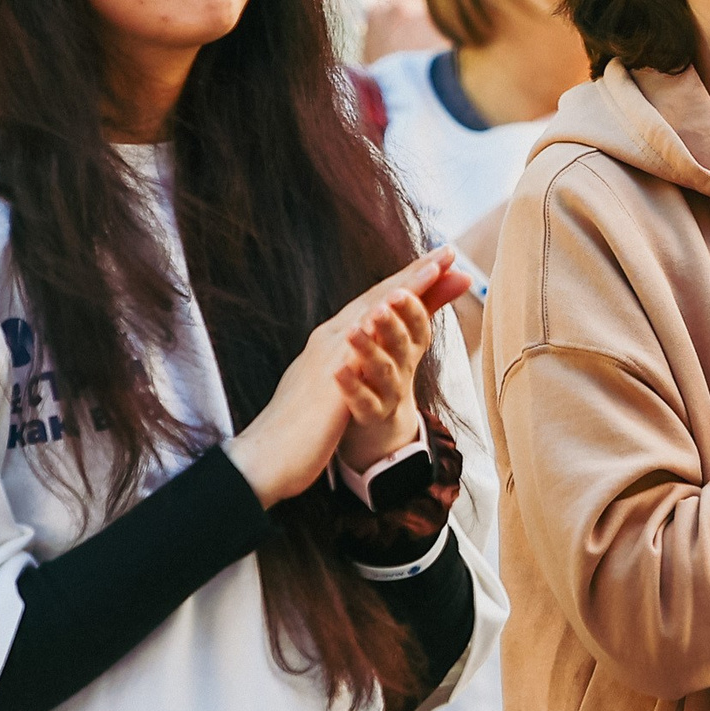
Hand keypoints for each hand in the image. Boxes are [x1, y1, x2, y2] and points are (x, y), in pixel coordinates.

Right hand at [222, 248, 471, 504]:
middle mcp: (329, 341)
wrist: (261, 458)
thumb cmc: (300, 422)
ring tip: (430, 271)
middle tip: (448, 252)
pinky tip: (396, 317)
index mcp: (333, 340)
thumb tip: (373, 345)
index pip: (376, 302)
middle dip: (413, 274)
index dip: (408, 281)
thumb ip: (358, 361)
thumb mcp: (338, 384)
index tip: (441, 261)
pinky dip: (375, 332)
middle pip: (376, 299)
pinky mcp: (327, 386)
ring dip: (400, 291)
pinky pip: (354, 354)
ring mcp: (326, 359)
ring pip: (368, 316)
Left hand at [334, 281, 438, 472]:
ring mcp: (388, 392)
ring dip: (370, 351)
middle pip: (402, 345)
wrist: (382, 425)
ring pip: (383, 372)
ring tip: (354, 332)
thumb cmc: (393, 368)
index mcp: (411, 346)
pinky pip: (363, 402)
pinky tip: (339, 370)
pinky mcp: (370, 414)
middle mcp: (404, 367)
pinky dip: (352, 387)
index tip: (402, 289)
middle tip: (382, 306)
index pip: (419, 324)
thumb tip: (462, 271)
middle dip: (394, 324)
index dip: (413, 308)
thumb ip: (431, 301)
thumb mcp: (411, 335)